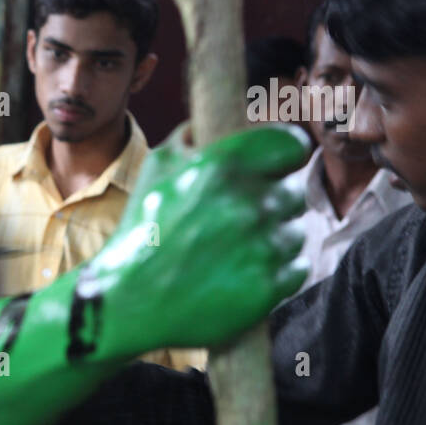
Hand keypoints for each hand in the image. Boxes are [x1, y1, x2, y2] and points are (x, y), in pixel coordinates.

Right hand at [79, 124, 309, 359]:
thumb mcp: (155, 168)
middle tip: (241, 221)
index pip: (290, 144)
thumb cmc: (141, 234)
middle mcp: (247, 203)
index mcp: (222, 167)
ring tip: (237, 252)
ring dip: (274, 239)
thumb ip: (189, 137)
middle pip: (293, 192)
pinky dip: (278, 271)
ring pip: (295, 232)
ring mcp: (261, 246)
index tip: (279, 167)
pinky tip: (244, 273)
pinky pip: (297, 268)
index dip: (287, 155)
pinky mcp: (268, 285)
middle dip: (271, 203)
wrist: (128, 301)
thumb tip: (210, 123)